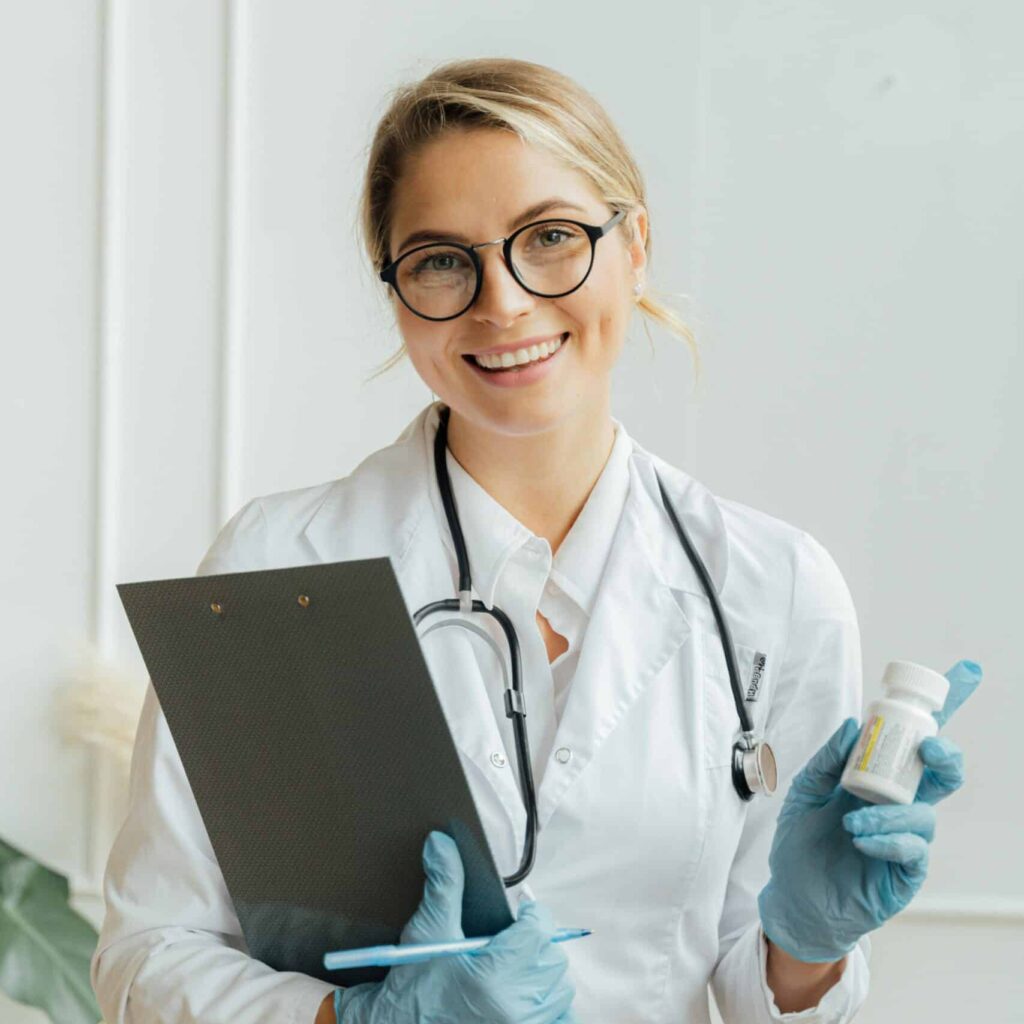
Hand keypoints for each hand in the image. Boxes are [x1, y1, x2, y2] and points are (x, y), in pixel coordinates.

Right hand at [334, 831, 577, 1023]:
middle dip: (537, 944)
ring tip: (516, 968)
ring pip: (559, 990)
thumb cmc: (411, 987)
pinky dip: (550, 1007)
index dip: (533, 916)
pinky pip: (560, 1020)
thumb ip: (443, 885)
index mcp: (493, 977)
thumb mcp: (427, 932)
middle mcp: (514, 1008)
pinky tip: (526, 998)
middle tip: (514, 941)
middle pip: (552, 959)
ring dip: (543, 975)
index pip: (540, 930)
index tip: (521, 914)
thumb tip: (441, 842)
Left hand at [757, 658, 980, 962]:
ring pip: (924, 814)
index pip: (913, 744)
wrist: (793, 896)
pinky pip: (914, 851)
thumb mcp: (805, 791)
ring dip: (891, 812)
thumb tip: (853, 726)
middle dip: (945, 756)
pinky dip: (889, 839)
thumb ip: (827, 759)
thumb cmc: (802, 844)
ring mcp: (905, 838)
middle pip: (941, 775)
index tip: (964, 675)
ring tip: (853, 820)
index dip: (939, 713)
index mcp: (877, 781)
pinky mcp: (905, 872)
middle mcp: (898, 805)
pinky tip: (861, 839)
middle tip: (929, 747)